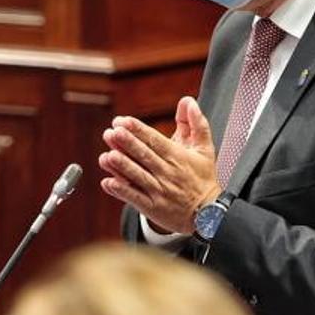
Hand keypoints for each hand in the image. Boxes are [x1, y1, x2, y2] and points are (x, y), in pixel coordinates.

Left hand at [99, 96, 221, 234]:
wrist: (208, 213)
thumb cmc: (203, 178)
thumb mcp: (205, 148)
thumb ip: (196, 123)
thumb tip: (188, 101)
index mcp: (177, 157)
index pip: (155, 140)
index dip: (138, 130)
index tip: (122, 121)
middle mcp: (167, 173)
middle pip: (144, 156)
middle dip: (127, 144)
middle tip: (111, 133)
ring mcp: (159, 192)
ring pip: (138, 177)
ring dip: (122, 166)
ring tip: (107, 156)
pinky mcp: (153, 208)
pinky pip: (135, 198)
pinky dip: (121, 191)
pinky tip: (108, 182)